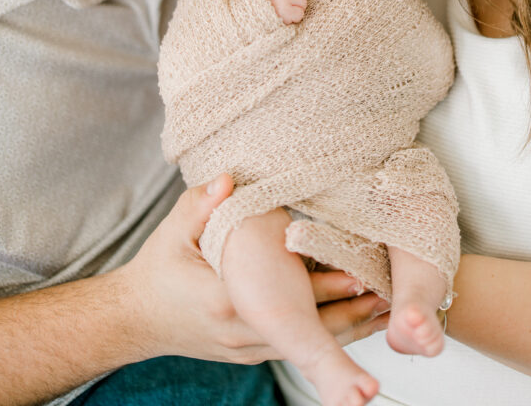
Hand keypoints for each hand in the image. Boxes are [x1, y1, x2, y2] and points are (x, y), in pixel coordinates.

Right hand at [119, 175, 388, 364]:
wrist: (134, 318)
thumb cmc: (158, 268)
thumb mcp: (174, 230)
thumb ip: (201, 203)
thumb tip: (227, 179)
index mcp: (228, 301)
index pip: (289, 302)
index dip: (330, 290)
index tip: (365, 277)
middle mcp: (244, 334)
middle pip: (311, 329)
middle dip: (355, 312)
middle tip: (395, 296)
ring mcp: (249, 349)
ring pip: (310, 343)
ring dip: (350, 327)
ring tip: (389, 310)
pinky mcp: (253, 351)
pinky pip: (300, 346)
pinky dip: (330, 333)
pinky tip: (358, 320)